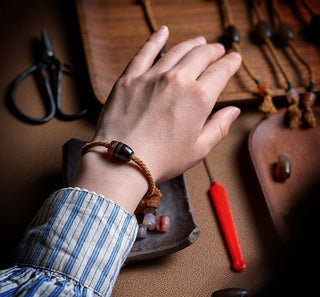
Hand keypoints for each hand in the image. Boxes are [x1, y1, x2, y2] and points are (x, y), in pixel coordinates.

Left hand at [72, 26, 241, 212]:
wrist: (122, 161)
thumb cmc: (162, 159)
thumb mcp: (198, 149)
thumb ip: (219, 127)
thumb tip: (233, 111)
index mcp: (199, 98)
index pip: (221, 71)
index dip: (231, 62)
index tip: (234, 59)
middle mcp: (177, 80)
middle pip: (201, 55)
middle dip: (214, 50)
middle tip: (218, 50)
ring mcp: (152, 76)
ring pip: (177, 50)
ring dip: (192, 44)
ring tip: (199, 41)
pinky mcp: (130, 78)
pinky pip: (145, 52)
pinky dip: (156, 39)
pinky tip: (163, 31)